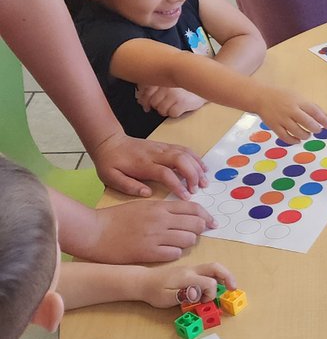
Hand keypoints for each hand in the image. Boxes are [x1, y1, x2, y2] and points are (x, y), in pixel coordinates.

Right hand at [86, 199, 214, 263]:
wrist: (94, 232)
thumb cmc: (116, 219)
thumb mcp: (142, 206)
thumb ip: (164, 209)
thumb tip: (185, 214)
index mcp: (159, 206)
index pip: (194, 208)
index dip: (206, 216)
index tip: (212, 222)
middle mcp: (161, 220)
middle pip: (196, 224)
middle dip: (199, 230)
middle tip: (194, 234)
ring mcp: (156, 236)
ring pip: (189, 240)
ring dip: (187, 242)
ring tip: (176, 243)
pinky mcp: (149, 253)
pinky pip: (175, 253)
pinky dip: (175, 253)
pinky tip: (166, 251)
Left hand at [91, 132, 205, 198]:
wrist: (109, 142)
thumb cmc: (110, 162)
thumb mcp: (110, 177)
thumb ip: (128, 186)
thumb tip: (148, 193)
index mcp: (143, 164)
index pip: (165, 173)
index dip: (178, 185)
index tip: (186, 197)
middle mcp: (155, 154)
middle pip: (180, 161)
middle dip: (193, 175)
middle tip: (198, 189)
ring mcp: (162, 148)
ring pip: (185, 154)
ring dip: (197, 167)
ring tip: (204, 182)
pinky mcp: (165, 145)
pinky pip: (185, 149)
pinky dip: (196, 158)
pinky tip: (202, 168)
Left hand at [136, 85, 207, 118]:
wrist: (204, 85)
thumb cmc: (185, 86)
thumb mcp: (168, 82)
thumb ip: (154, 88)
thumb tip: (141, 100)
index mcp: (162, 79)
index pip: (146, 91)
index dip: (144, 100)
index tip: (145, 104)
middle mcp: (167, 86)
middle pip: (153, 103)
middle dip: (157, 106)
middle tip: (163, 105)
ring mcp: (175, 95)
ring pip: (161, 110)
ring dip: (166, 111)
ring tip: (171, 107)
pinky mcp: (182, 103)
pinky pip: (172, 113)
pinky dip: (174, 113)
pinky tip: (178, 108)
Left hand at [137, 261, 235, 308]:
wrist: (142, 281)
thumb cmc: (153, 291)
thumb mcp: (166, 298)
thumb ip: (183, 295)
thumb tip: (198, 294)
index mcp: (187, 277)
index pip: (209, 282)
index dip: (211, 294)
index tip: (204, 303)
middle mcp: (191, 270)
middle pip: (216, 268)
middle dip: (228, 277)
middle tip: (234, 288)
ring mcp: (191, 269)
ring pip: (213, 268)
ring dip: (223, 277)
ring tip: (228, 287)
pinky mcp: (189, 272)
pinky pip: (207, 271)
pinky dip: (216, 277)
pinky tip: (215, 286)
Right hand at [255, 85, 326, 142]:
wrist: (260, 97)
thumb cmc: (281, 97)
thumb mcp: (298, 97)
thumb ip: (312, 106)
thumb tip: (326, 116)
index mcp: (298, 101)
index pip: (314, 111)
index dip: (323, 120)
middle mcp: (290, 110)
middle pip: (307, 123)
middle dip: (315, 129)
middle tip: (317, 130)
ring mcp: (282, 119)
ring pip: (297, 132)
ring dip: (305, 135)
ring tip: (307, 134)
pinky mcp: (274, 126)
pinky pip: (286, 137)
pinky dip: (293, 141)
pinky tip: (297, 140)